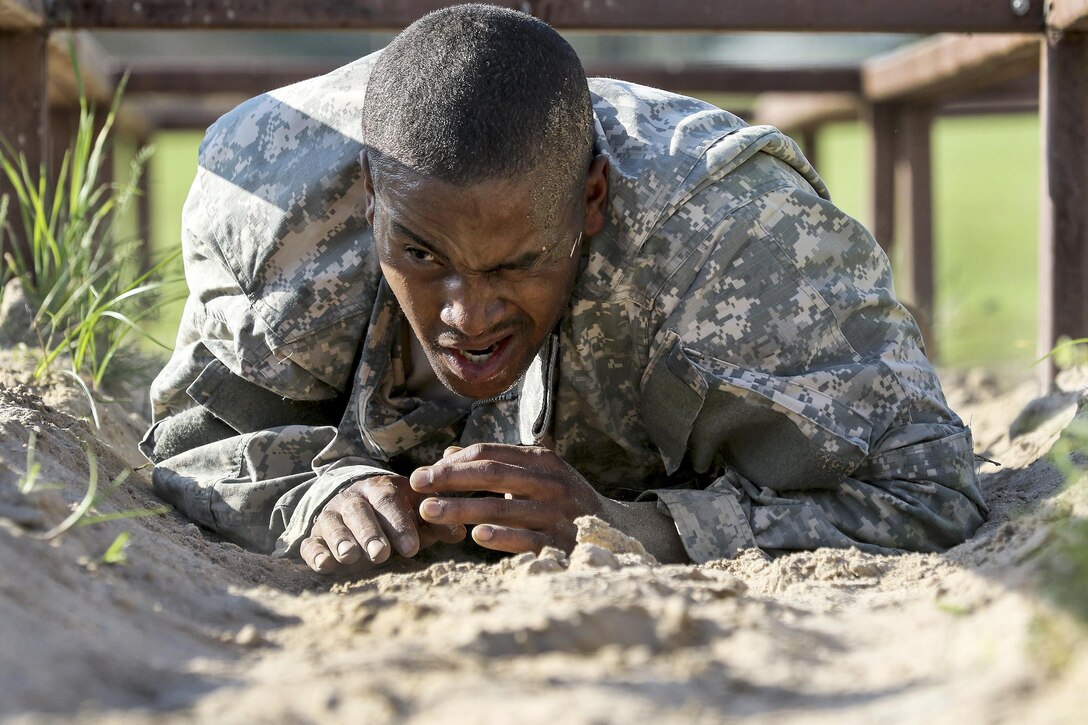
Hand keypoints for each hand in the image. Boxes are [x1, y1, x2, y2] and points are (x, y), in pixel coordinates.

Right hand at [300, 474, 465, 572]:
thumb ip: (436, 522)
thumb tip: (459, 532)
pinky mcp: (313, 536)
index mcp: (380, 488)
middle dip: (370, 533)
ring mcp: (330, 517)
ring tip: (351, 557)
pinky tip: (324, 565)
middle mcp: (352, 499)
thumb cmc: (395, 514)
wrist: (355, 504)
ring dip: (342, 541)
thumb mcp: (416, 512)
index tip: (412, 548)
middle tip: (381, 554)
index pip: (389, 500)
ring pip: (332, 525)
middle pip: (358, 512)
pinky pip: (309, 544)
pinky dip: (315, 554)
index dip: (399, 523)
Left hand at [409, 444, 604, 553]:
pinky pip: (528, 539)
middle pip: (492, 475)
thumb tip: (448, 453)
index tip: (422, 473)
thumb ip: (495, 464)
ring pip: (503, 508)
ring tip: (429, 512)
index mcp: (542, 461)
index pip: (490, 454)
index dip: (452, 462)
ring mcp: (558, 512)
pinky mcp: (562, 543)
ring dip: (462, 508)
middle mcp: (551, 482)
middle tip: (417, 485)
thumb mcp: (535, 475)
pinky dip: (502, 537)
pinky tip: (476, 537)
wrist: (616, 531)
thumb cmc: (563, 500)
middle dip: (449, 479)